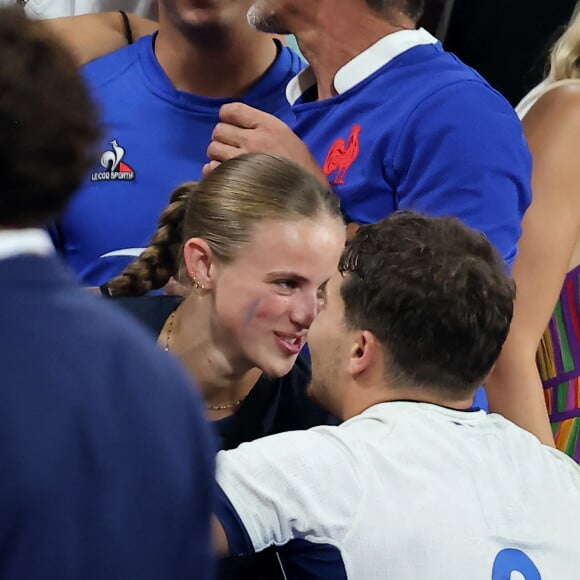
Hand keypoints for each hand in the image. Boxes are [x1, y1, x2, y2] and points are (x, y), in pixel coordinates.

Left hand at [204, 103, 326, 184]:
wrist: (306, 195)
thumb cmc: (300, 167)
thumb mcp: (287, 137)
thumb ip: (262, 129)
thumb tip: (237, 128)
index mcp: (267, 125)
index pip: (232, 110)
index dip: (227, 116)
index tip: (232, 126)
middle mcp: (252, 140)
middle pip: (219, 130)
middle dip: (223, 138)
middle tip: (232, 148)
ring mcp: (241, 160)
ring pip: (213, 149)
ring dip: (218, 155)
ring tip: (230, 162)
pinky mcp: (234, 179)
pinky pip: (212, 169)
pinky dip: (215, 171)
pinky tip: (226, 175)